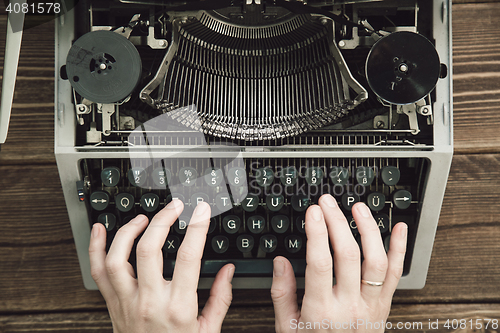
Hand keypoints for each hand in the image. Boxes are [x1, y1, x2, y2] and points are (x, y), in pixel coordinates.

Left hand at [89, 200, 234, 332]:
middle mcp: (149, 302)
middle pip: (148, 249)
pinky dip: (95, 248)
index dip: (196, 228)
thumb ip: (220, 298)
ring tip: (143, 218)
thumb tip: (228, 271)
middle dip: (163, 219)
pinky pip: (98, 273)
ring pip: (118, 258)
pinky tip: (100, 230)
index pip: (188, 257)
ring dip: (129, 231)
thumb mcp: (209, 331)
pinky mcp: (113, 306)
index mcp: (178, 307)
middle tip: (174, 207)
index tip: (200, 211)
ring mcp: (127, 303)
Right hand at [271, 194, 406, 331]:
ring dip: (369, 230)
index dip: (317, 233)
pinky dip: (401, 250)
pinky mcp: (385, 305)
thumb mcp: (287, 328)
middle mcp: (350, 306)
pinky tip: (400, 229)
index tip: (313, 212)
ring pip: (376, 261)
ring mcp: (371, 305)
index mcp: (321, 311)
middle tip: (328, 203)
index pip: (320, 264)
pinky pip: (397, 274)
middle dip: (337, 222)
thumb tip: (280, 262)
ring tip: (358, 208)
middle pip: (347, 255)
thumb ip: (282, 294)